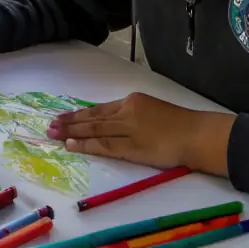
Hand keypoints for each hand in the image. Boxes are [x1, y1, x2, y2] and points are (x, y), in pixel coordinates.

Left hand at [46, 93, 234, 174]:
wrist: (197, 133)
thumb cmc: (181, 124)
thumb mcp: (154, 110)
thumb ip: (135, 115)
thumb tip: (116, 123)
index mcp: (133, 101)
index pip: (101, 109)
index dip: (81, 114)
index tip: (64, 116)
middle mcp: (127, 111)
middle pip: (93, 117)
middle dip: (70, 122)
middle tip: (50, 124)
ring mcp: (128, 129)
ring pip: (95, 130)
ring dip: (72, 132)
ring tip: (54, 133)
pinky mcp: (133, 147)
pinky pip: (105, 146)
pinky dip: (86, 145)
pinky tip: (72, 145)